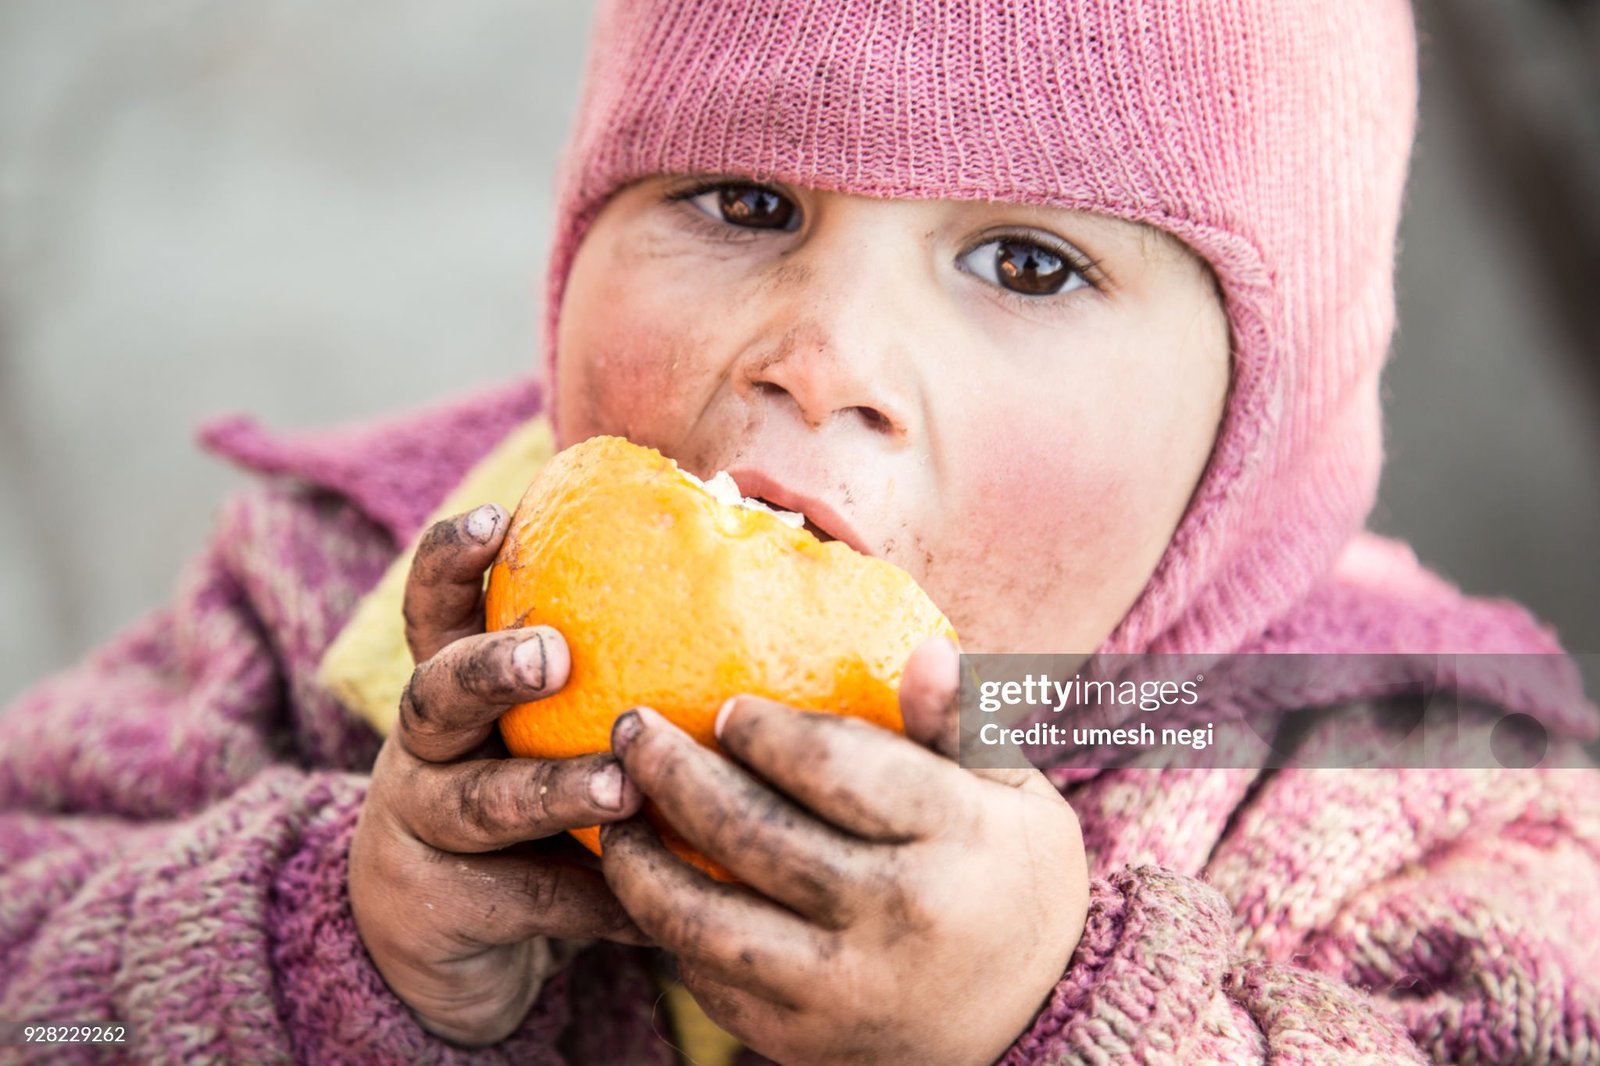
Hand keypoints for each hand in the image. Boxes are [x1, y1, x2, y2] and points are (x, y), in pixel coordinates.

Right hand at [348, 504, 650, 1046]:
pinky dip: (601, 902)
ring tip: (627, 790)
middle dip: (490, 668)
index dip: (453, 561)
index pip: (435, 609)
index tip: (497, 519)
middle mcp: (425, 748)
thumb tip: (761, 581)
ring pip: (481, 803)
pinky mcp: (443, 908)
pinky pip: (532, 899)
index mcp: (453, 687)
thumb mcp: (544, 732)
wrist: (434, 939)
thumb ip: (609, 676)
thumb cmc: (527, 800)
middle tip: (552, 655)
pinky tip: (663, 912)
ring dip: (555, 791)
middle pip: (435, 694)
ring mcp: (424, 828)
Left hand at [601, 638, 1089, 1065]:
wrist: (1039, 1019)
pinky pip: (714, 981)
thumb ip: (961, 724)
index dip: (765, 733)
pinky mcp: (807, 1041)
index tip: (725, 710)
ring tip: (615, 816)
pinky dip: (670, 931)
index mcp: (956, 838)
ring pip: (711, 922)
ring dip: (643, 865)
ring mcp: (847, 990)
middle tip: (632, 731)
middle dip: (674, 775)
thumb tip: (924, 651)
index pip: (838, 769)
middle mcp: (898, 917)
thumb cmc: (1015, 875)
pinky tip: (651, 886)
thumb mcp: (1015, 792)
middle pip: (755, 835)